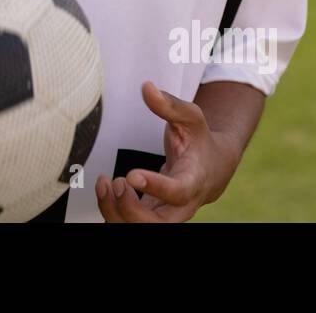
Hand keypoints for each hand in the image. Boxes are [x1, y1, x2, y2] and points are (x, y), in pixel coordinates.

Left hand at [95, 81, 237, 222]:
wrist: (211, 168)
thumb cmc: (199, 141)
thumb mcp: (192, 118)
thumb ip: (169, 104)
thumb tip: (147, 87)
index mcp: (193, 180)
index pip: (177, 193)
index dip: (155, 187)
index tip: (132, 174)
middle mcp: (181, 205)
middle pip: (158, 224)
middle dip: (131, 209)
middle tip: (118, 181)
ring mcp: (165, 214)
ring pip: (139, 228)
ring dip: (114, 211)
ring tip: (104, 183)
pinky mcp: (150, 217)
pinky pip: (128, 224)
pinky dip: (110, 211)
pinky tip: (104, 187)